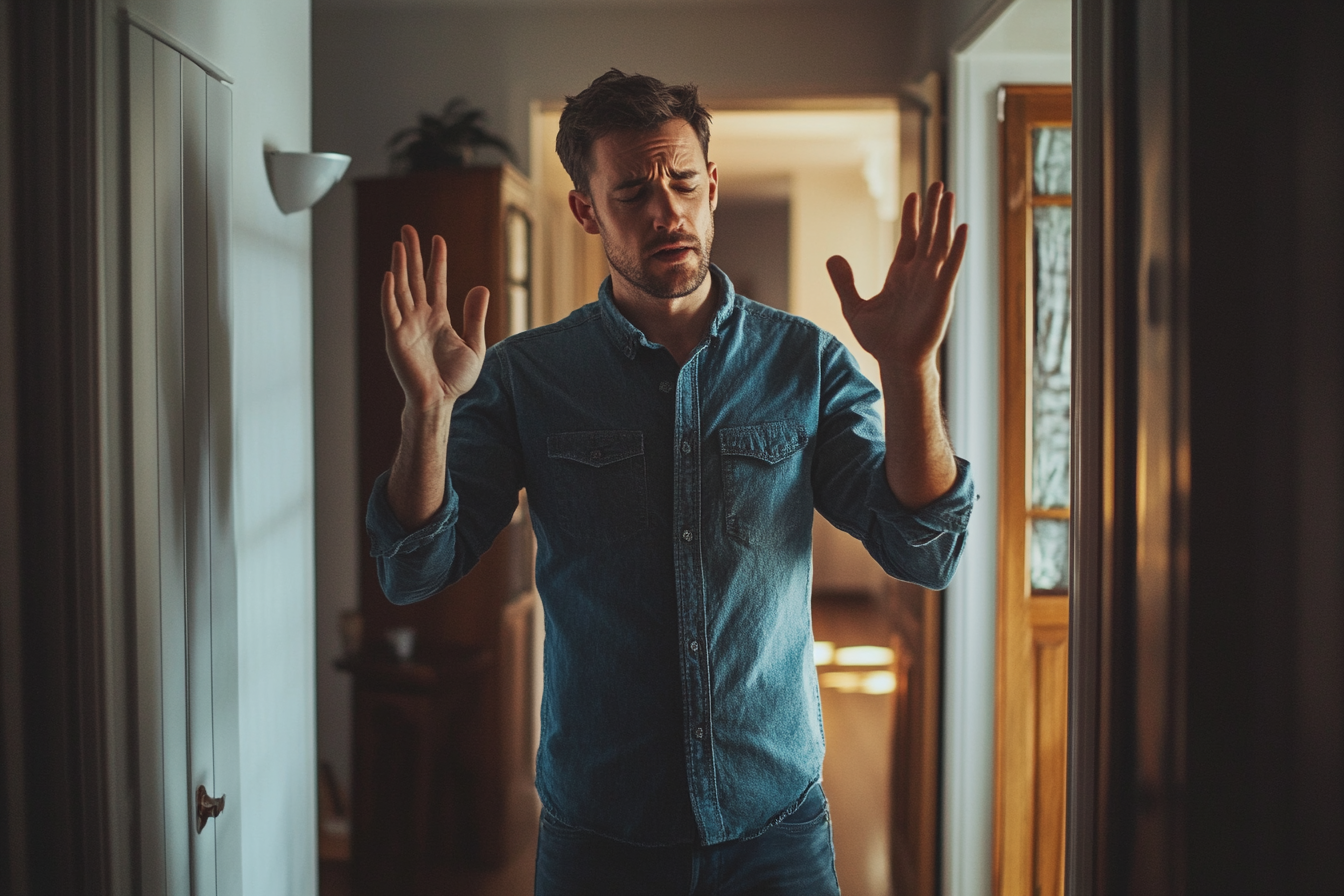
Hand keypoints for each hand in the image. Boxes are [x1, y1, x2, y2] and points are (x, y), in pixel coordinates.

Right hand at [381, 225, 489, 413]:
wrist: (440, 400)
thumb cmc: (455, 378)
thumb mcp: (474, 344)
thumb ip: (475, 316)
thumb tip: (481, 288)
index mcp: (438, 317)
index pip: (436, 282)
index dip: (436, 261)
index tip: (437, 239)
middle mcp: (420, 317)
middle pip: (414, 278)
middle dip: (412, 253)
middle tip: (408, 229)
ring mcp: (406, 325)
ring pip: (401, 289)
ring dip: (399, 266)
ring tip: (399, 244)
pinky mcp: (395, 338)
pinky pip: (390, 312)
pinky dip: (388, 294)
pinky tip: (389, 275)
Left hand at [826, 182, 967, 373]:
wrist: (895, 361)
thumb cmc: (879, 339)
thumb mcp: (854, 307)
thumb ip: (845, 282)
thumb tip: (832, 257)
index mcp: (900, 274)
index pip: (909, 237)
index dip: (912, 217)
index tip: (913, 195)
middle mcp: (919, 273)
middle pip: (927, 233)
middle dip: (932, 209)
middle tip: (938, 184)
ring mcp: (932, 282)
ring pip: (940, 243)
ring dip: (945, 219)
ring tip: (950, 194)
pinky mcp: (942, 294)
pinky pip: (951, 266)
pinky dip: (958, 248)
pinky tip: (963, 228)